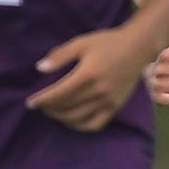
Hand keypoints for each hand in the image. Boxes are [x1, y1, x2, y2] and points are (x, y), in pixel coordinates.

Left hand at [27, 26, 155, 131]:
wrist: (138, 47)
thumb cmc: (107, 42)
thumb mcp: (81, 42)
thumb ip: (60, 56)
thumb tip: (39, 68)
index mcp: (88, 74)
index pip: (59, 93)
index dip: (42, 100)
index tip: (30, 103)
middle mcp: (98, 91)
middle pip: (66, 108)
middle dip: (49, 109)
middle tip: (41, 106)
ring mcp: (108, 101)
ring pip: (78, 119)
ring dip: (61, 118)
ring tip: (53, 112)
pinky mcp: (116, 107)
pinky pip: (95, 125)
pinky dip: (80, 126)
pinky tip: (71, 120)